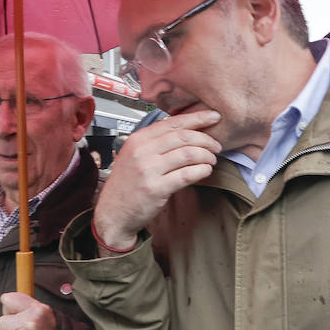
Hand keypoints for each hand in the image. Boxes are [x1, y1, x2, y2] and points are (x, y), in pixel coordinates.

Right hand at [93, 111, 221, 250]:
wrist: (113, 212)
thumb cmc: (127, 184)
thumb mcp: (134, 155)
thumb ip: (155, 142)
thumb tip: (186, 131)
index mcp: (138, 139)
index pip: (172, 122)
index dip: (197, 118)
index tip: (214, 117)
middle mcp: (142, 151)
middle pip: (183, 136)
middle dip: (206, 138)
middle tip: (217, 145)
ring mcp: (148, 170)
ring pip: (188, 154)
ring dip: (206, 156)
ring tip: (212, 159)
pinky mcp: (156, 188)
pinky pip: (187, 175)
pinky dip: (201, 171)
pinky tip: (206, 171)